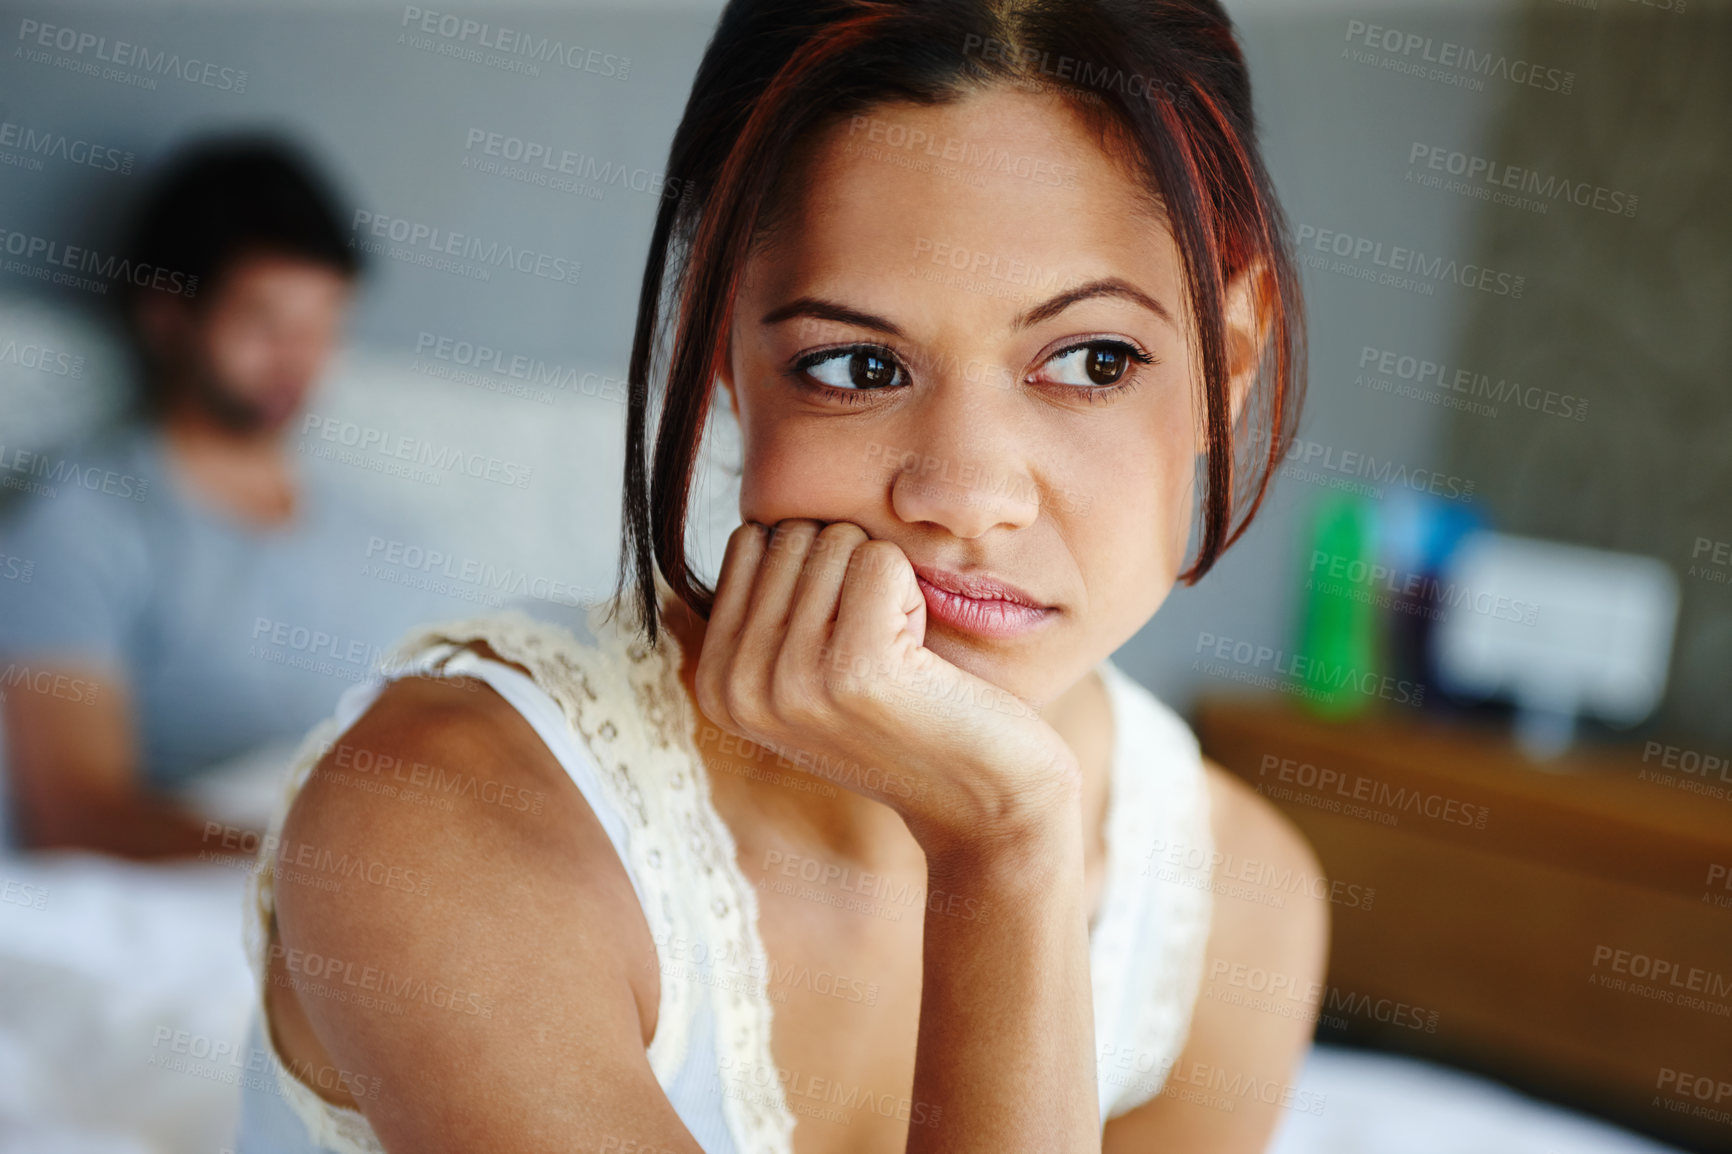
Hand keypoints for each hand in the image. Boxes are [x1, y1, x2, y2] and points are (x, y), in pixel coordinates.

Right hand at [692, 518, 1081, 856]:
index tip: (841, 641)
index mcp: (717, 681)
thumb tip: (752, 524)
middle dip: (850, 572)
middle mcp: (739, 686)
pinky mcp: (857, 670)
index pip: (751, 541)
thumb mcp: (809, 671)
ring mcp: (792, 681)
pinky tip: (922, 658)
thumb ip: (767, 609)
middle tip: (879, 653)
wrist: (983, 800)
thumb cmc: (907, 717)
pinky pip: (880, 560)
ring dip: (885, 585)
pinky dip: (914, 593)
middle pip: (794, 533)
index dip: (815, 570)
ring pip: (838, 540)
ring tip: (899, 659)